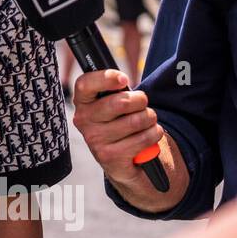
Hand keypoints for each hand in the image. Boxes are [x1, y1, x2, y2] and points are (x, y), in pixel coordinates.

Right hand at [71, 69, 165, 189]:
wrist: (121, 159)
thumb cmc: (119, 121)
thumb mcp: (112, 103)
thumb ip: (114, 90)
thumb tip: (122, 80)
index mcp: (82, 102)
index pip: (85, 84)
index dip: (106, 78)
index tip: (124, 79)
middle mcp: (83, 120)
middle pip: (119, 102)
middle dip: (140, 100)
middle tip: (142, 103)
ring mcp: (95, 140)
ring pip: (136, 120)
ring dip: (150, 118)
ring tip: (146, 121)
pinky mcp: (110, 157)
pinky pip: (143, 138)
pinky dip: (153, 134)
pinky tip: (147, 136)